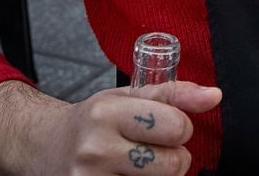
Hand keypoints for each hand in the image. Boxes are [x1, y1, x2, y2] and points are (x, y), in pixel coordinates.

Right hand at [0, 78, 222, 175]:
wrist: (44, 146)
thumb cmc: (92, 121)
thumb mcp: (127, 96)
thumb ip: (174, 94)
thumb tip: (214, 96)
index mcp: (107, 112)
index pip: (175, 126)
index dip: (181, 128)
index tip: (169, 127)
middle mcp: (95, 148)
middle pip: (173, 164)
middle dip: (174, 157)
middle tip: (155, 150)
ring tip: (139, 165)